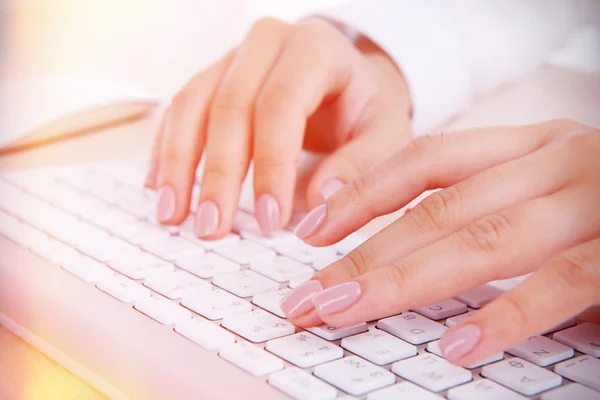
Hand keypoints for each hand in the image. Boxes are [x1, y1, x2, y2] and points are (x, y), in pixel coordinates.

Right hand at [146, 17, 411, 237]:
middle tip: (212, 229)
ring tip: (173, 215)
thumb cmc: (365, 112)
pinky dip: (168, 150)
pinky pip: (179, 110)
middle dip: (218, 174)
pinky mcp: (212, 77)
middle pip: (229, 107)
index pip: (281, 106)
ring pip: (192, 106)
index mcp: (315, 49)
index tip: (268, 220)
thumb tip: (320, 202)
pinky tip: (160, 188)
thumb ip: (360, 166)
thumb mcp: (385, 135)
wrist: (348, 83)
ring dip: (179, 165)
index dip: (270, 165)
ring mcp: (233, 57)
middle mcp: (267, 42)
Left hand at [281, 119, 599, 365]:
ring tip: (345, 313)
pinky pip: (563, 285)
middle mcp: (556, 162)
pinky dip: (507, 317)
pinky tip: (456, 346)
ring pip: (480, 240)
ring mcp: (596, 202)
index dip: (362, 193)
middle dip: (364, 256)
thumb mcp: (544, 191)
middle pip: (436, 212)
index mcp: (528, 145)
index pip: (425, 161)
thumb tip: (403, 253)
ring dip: (403, 281)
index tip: (309, 231)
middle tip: (308, 296)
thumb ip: (486, 211)